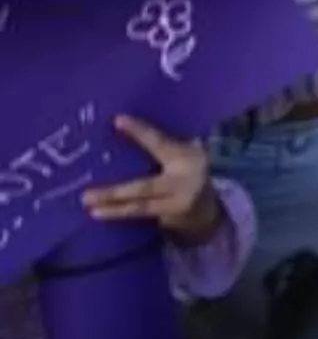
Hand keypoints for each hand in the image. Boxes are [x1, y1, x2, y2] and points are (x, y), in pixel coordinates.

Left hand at [82, 116, 221, 244]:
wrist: (210, 203)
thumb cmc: (188, 169)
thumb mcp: (182, 152)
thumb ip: (160, 145)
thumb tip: (120, 126)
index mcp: (185, 155)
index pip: (160, 142)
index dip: (140, 132)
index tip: (118, 120)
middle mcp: (183, 180)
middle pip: (145, 186)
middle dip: (115, 192)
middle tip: (86, 195)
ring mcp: (178, 202)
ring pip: (142, 206)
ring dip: (115, 208)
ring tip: (91, 208)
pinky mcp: (172, 218)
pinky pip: (142, 214)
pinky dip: (121, 214)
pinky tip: (102, 214)